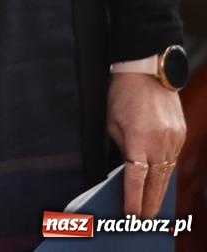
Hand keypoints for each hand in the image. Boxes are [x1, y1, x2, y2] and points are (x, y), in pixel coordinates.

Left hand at [108, 72, 185, 217]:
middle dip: (150, 203)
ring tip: (152, 206)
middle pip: (156, 182)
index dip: (133, 199)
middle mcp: (159, 143)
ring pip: (167, 173)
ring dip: (160, 191)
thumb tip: (128, 169)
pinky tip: (160, 182)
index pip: (135, 179)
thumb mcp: (112, 123)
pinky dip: (166, 172)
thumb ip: (122, 148)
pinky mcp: (180, 135)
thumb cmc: (123, 95)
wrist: (148, 72)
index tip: (130, 214)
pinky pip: (174, 159)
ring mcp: (173, 140)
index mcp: (138, 140)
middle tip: (144, 219)